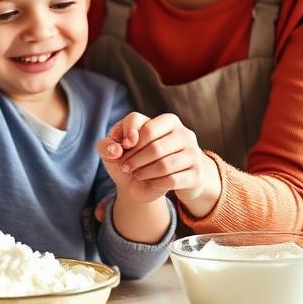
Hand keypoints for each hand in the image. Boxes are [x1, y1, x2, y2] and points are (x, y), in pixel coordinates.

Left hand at [97, 112, 220, 213]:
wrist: (156, 183)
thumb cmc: (134, 158)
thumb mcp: (115, 150)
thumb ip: (106, 145)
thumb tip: (116, 150)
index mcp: (167, 120)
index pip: (143, 123)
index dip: (127, 137)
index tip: (123, 148)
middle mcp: (184, 133)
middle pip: (155, 146)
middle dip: (134, 159)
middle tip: (125, 167)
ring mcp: (193, 153)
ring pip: (164, 165)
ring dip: (144, 172)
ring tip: (136, 174)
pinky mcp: (195, 174)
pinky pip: (172, 180)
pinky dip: (156, 183)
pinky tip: (150, 181)